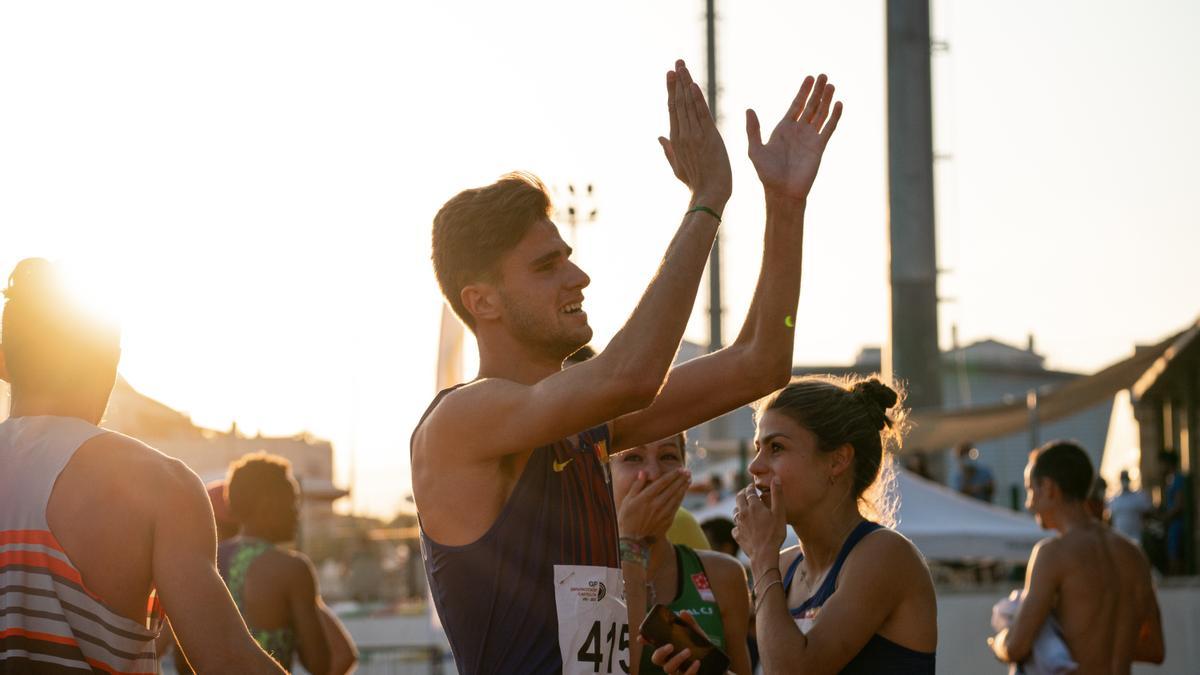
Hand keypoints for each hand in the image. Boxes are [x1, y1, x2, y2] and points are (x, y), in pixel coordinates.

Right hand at [618, 467, 689, 539]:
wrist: (633, 540)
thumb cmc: (628, 518)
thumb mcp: (627, 500)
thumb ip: (636, 485)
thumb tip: (643, 472)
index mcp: (646, 497)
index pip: (662, 482)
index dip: (672, 475)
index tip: (679, 469)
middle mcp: (656, 504)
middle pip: (672, 488)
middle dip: (681, 478)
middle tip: (687, 471)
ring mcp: (663, 512)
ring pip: (676, 496)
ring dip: (683, 487)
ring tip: (689, 479)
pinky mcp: (667, 519)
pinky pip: (677, 506)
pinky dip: (681, 497)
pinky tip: (684, 492)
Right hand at [643, 611, 706, 674]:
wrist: (715, 664)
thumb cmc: (701, 649)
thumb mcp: (697, 635)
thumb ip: (690, 624)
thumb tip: (683, 613)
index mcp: (669, 649)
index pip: (653, 645)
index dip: (645, 641)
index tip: (641, 638)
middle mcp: (669, 660)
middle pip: (656, 659)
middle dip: (660, 652)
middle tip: (670, 645)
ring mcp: (677, 671)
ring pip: (668, 668)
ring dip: (677, 659)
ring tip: (688, 651)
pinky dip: (690, 670)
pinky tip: (697, 663)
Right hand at [658, 60, 731, 206]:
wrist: (709, 194)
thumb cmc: (695, 182)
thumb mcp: (677, 165)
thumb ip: (668, 150)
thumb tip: (659, 138)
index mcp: (675, 139)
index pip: (672, 109)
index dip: (671, 90)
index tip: (671, 74)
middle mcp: (683, 134)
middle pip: (678, 102)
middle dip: (677, 81)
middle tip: (677, 63)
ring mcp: (694, 135)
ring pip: (688, 104)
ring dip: (686, 83)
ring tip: (683, 66)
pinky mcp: (708, 137)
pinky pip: (701, 114)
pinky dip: (697, 99)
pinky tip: (693, 85)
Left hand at [732, 480, 786, 567]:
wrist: (764, 554)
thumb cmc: (774, 533)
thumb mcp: (780, 513)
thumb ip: (777, 495)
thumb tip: (775, 478)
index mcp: (753, 506)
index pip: (749, 491)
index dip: (751, 487)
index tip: (753, 486)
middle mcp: (743, 513)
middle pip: (739, 499)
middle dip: (742, 494)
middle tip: (747, 493)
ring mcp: (739, 524)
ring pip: (735, 512)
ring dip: (739, 508)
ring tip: (744, 509)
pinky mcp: (737, 535)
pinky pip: (735, 527)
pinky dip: (738, 525)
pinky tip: (742, 527)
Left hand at [746, 74, 842, 203]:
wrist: (782, 192)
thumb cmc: (767, 173)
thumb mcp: (755, 149)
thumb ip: (753, 130)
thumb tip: (749, 109)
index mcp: (784, 129)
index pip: (796, 105)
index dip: (803, 91)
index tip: (810, 78)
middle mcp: (798, 131)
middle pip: (811, 106)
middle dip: (817, 91)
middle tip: (823, 75)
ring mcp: (810, 138)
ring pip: (821, 114)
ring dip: (826, 100)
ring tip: (831, 85)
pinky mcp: (819, 147)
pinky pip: (828, 129)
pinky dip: (834, 117)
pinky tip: (839, 104)